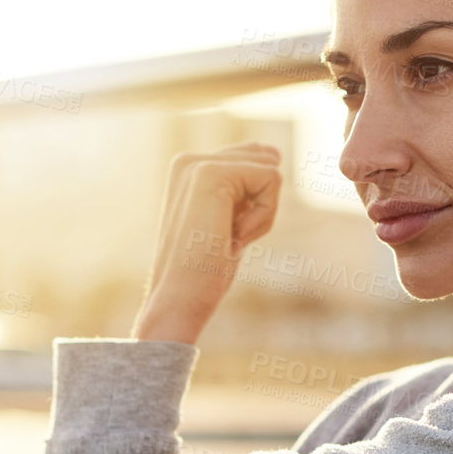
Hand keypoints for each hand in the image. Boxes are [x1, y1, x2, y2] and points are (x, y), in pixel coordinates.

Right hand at [130, 142, 282, 343]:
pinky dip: (263, 215)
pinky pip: (271, 179)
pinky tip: (232, 236)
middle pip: (266, 161)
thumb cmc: (203, 272)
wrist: (178, 301)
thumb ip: (246, 185)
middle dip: (261, 204)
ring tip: (226, 236)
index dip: (254, 205)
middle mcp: (188, 159)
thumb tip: (274, 151)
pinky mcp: (210, 173)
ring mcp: (196, 163)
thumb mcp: (229, 219)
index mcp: (189, 168)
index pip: (255, 161)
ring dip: (262, 212)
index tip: (222, 234)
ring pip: (270, 170)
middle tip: (226, 236)